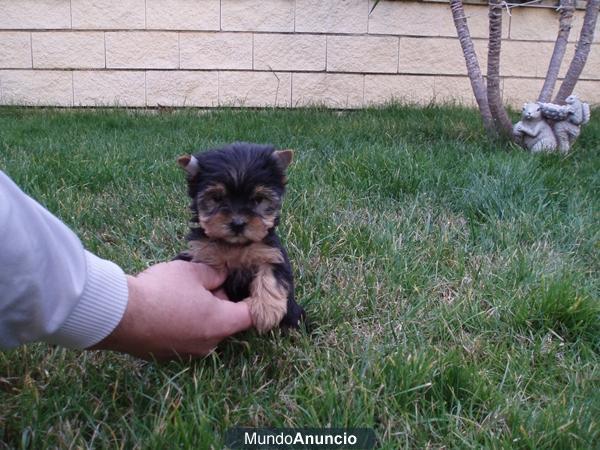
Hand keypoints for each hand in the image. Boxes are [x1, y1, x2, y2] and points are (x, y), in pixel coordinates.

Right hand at [92, 260, 251, 359]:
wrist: (120, 315)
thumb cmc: (162, 291)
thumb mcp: (193, 272)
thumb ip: (214, 274)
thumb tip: (222, 277)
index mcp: (221, 324)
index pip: (250, 316)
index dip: (253, 300)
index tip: (247, 288)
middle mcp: (208, 344)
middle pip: (226, 323)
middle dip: (221, 303)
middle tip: (208, 283)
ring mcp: (187, 353)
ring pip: (205, 331)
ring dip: (201, 313)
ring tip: (184, 292)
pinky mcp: (167, 355)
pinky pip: (185, 338)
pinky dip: (183, 324)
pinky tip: (167, 307)